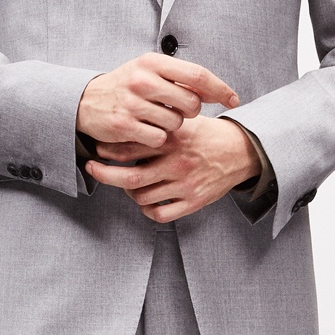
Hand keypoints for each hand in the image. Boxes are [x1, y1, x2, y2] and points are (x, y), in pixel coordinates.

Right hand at [76, 53, 239, 149]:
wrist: (86, 101)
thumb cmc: (127, 85)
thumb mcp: (150, 70)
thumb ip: (181, 78)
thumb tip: (218, 91)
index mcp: (152, 62)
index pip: (197, 75)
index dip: (220, 89)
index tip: (234, 100)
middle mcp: (142, 79)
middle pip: (191, 103)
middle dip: (193, 112)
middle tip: (180, 110)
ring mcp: (132, 102)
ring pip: (176, 123)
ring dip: (173, 125)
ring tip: (156, 118)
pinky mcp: (124, 124)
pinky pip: (159, 138)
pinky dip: (158, 138)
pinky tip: (146, 130)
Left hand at [84, 115, 260, 221]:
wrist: (241, 150)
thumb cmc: (208, 134)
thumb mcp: (183, 120)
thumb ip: (157, 123)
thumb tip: (125, 121)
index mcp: (173, 138)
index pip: (131, 145)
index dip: (108, 148)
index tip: (98, 148)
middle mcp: (177, 162)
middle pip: (130, 176)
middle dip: (105, 174)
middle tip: (93, 169)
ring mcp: (185, 184)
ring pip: (142, 197)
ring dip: (129, 192)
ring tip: (128, 183)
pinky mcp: (193, 201)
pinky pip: (160, 213)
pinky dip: (147, 209)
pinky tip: (146, 201)